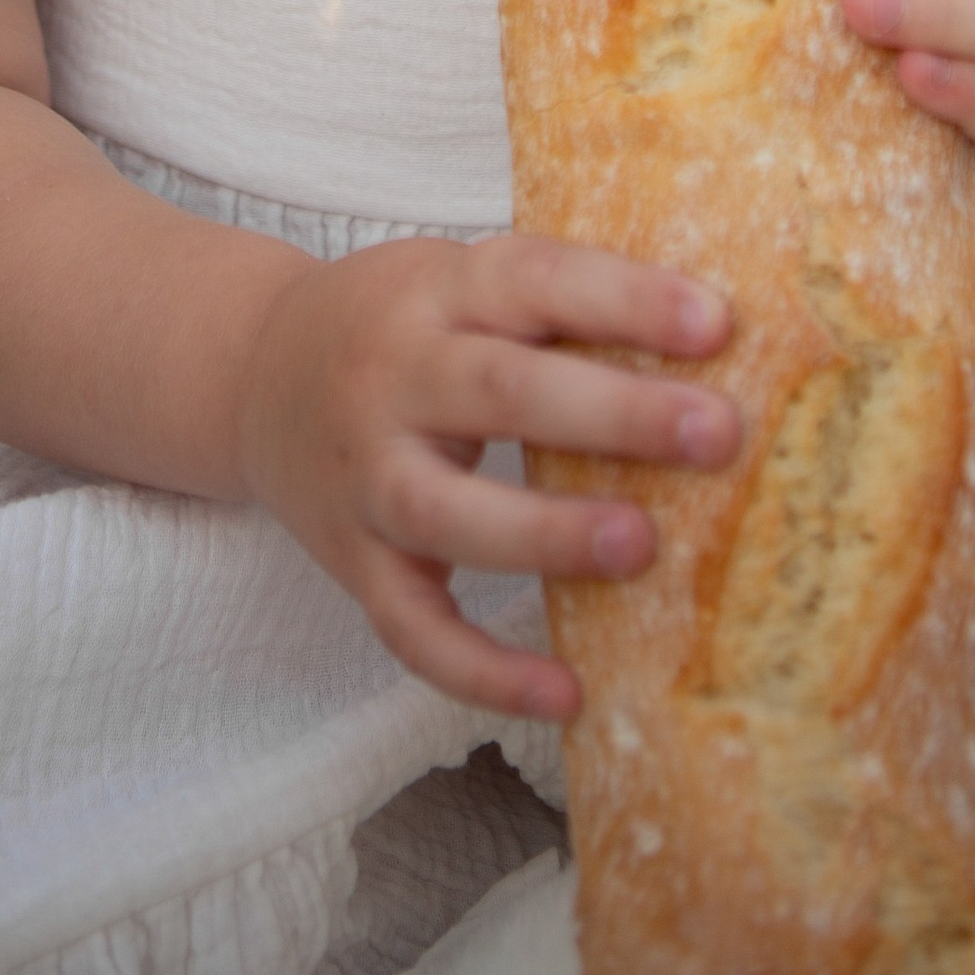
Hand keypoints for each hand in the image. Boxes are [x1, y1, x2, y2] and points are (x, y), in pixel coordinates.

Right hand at [231, 233, 740, 719]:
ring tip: (641, 546)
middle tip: (717, 434)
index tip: (717, 324)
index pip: (535, 281)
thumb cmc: (404, 325)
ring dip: (545, 533)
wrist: (253, 372)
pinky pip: (410, 626)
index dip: (624, 299)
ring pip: (445, 511)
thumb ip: (560, 306)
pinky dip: (482, 670)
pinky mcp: (350, 562)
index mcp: (438, 290)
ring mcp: (363, 475)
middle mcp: (392, 375)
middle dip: (611, 413)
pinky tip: (564, 695)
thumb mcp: (463, 280)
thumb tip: (720, 339)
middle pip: (497, 390)